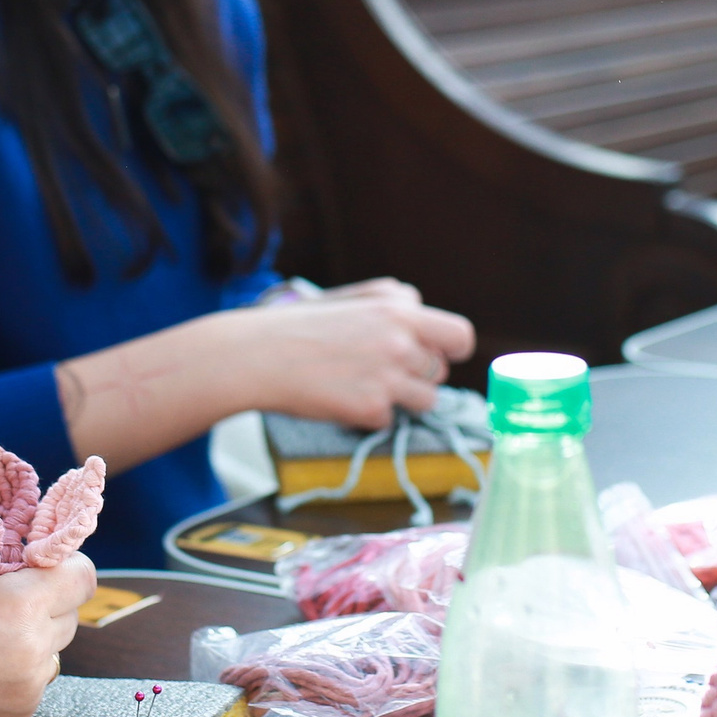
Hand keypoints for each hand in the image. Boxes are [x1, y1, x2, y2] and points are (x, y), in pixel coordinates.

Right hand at [0, 556, 93, 716]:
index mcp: (19, 605)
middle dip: (46, 603)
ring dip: (33, 641)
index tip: (44, 567)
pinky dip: (15, 674)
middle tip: (5, 602)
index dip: (66, 567)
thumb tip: (33, 541)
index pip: (83, 577)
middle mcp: (32, 650)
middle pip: (70, 614)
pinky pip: (34, 684)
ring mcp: (27, 690)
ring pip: (53, 652)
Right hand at [235, 290, 474, 426]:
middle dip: (418, 375)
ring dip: (401, 398)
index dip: (450, 350)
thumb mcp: (351, 297)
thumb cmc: (298, 325)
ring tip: (361, 384)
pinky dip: (368, 415)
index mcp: (399, 309)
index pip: (460, 335)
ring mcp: (388, 376)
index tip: (435, 355)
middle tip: (380, 371)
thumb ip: (393, 301)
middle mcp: (401, 341)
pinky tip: (340, 397)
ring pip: (426, 400)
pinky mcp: (371, 408)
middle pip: (440, 371)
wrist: (257, 355)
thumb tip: (422, 308)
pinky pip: (389, 419)